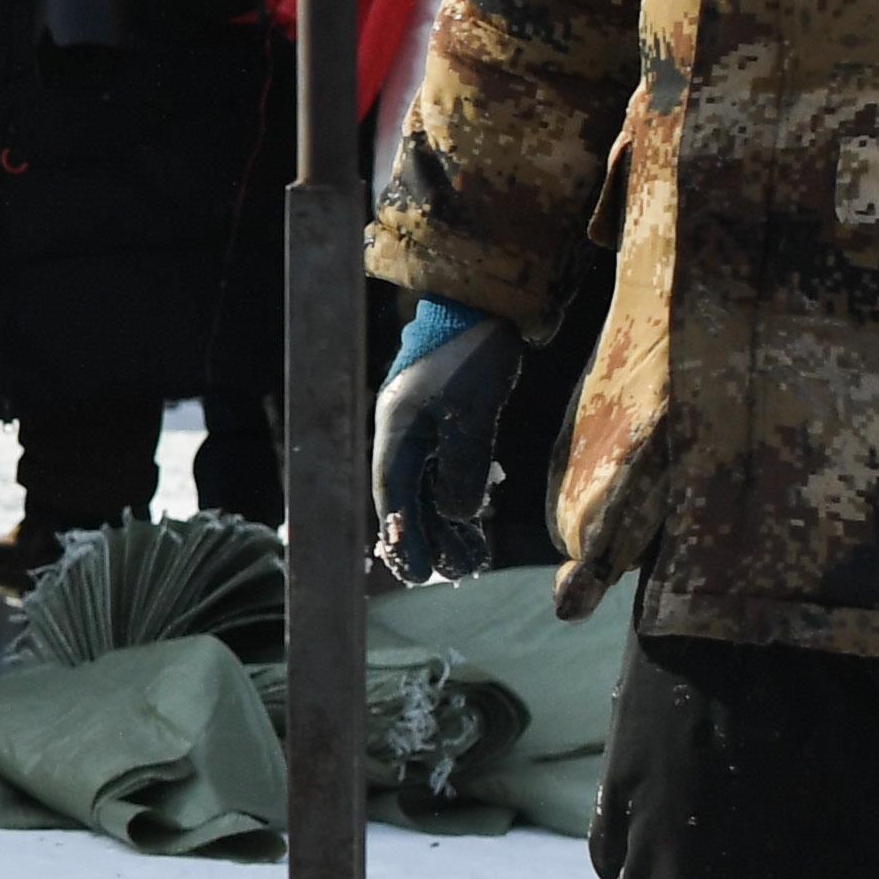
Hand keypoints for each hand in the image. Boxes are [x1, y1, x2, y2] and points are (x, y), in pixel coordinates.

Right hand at [371, 301, 524, 586]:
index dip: (404, 538)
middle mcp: (403, 434)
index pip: (393, 497)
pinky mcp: (447, 421)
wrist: (484, 303)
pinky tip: (476, 518)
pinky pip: (446, 470)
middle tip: (452, 575)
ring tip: (473, 558)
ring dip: (449, 524)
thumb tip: (456, 514)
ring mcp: (424, 428)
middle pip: (409, 499)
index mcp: (396, 431)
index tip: (418, 575)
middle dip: (429, 539)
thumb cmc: (472, 352)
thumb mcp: (474, 412)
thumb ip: (464, 465)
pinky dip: (460, 497)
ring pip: (429, 488)